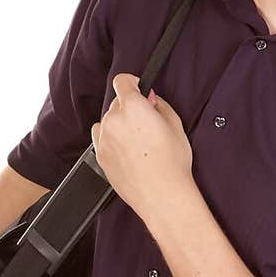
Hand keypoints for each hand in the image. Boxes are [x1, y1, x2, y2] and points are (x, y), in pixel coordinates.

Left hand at [91, 73, 193, 227]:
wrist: (162, 195)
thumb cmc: (172, 164)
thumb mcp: (175, 125)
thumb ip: (159, 104)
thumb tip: (149, 99)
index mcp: (133, 107)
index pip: (122, 81)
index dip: (132, 83)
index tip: (138, 89)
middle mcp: (114, 120)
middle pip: (116, 103)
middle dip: (129, 109)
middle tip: (146, 124)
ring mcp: (104, 138)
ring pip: (108, 121)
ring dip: (119, 125)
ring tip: (138, 142)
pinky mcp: (100, 155)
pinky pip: (101, 138)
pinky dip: (111, 139)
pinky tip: (127, 151)